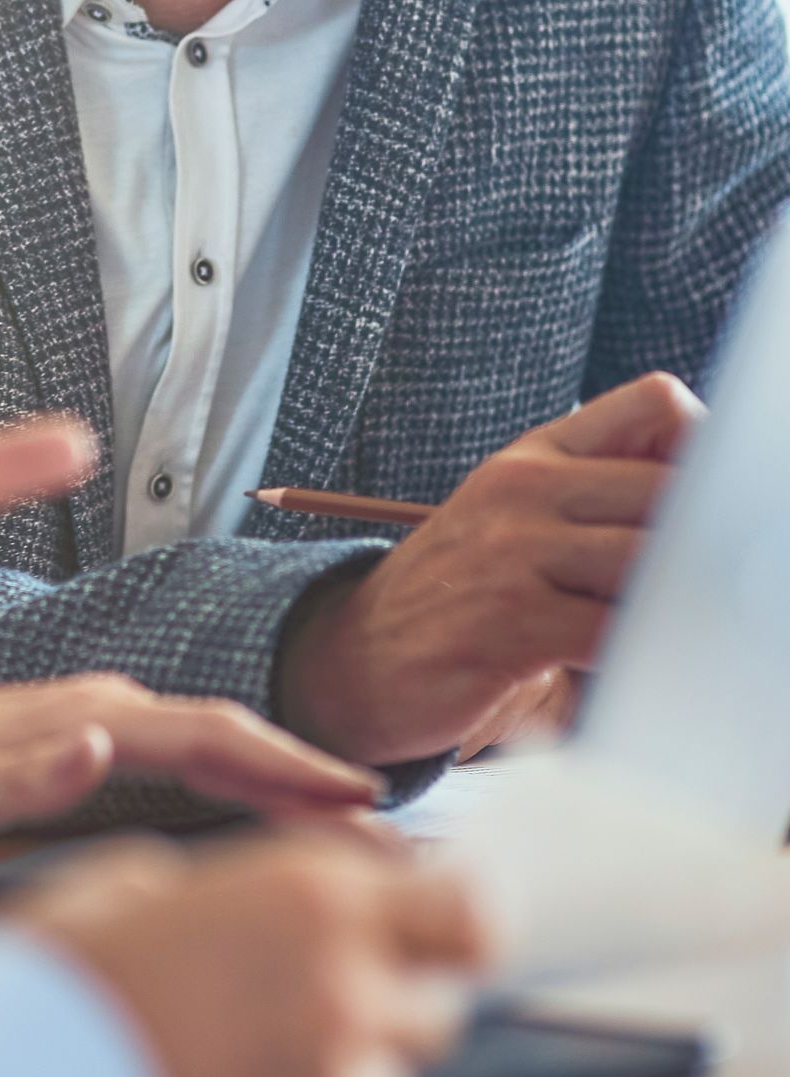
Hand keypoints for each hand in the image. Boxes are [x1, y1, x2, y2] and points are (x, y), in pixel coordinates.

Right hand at [10, 837, 489, 1076]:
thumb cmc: (44, 988)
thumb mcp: (126, 885)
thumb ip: (224, 893)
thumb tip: (243, 906)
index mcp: (310, 899)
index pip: (471, 911)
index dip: (456, 926)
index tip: (434, 936)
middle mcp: (346, 996)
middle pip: (438, 1010)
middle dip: (383, 1009)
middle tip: (294, 1016)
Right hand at [275, 372, 700, 767]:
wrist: (351, 662)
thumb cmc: (456, 601)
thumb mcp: (516, 527)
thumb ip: (596, 507)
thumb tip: (717, 511)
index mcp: (534, 457)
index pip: (657, 404)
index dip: (711, 447)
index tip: (724, 505)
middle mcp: (523, 489)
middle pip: (671, 488)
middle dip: (710, 545)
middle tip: (726, 586)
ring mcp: (513, 553)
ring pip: (651, 560)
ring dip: (682, 605)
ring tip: (691, 635)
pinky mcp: (510, 623)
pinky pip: (616, 632)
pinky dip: (647, 657)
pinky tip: (648, 673)